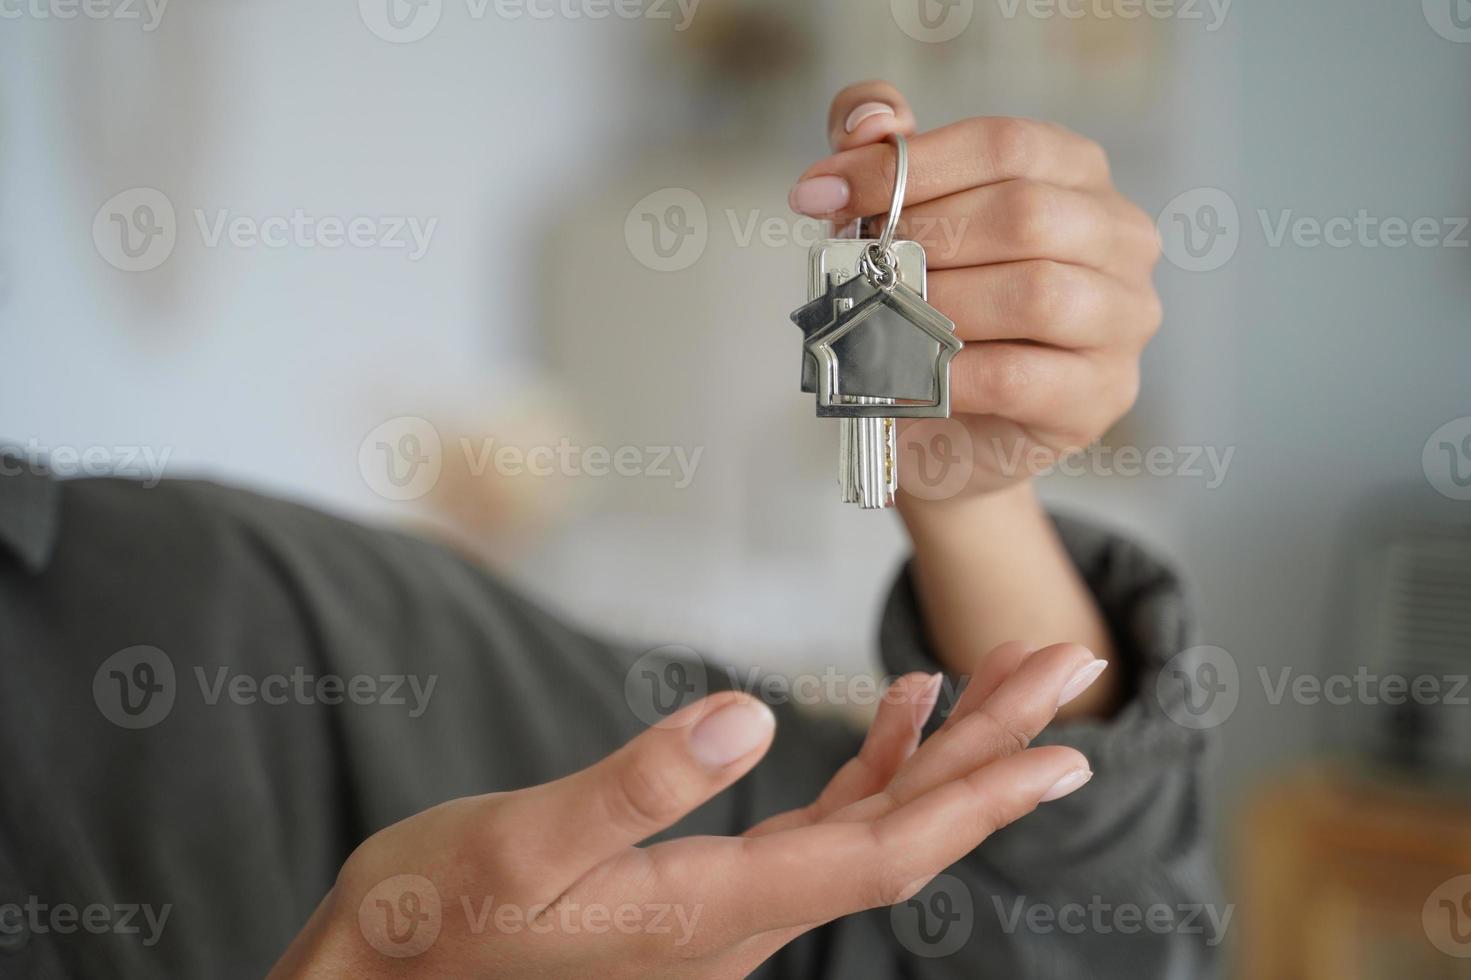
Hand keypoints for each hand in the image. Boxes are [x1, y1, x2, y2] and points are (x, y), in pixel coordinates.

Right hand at [269, 644, 1102, 977]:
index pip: (883, 851)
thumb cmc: (436, 921)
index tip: (1068, 748)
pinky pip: (823, 824)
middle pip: (904, 831)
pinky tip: (899, 715)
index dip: (981, 796)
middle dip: (995, 750)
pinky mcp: (704, 886)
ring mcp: (731, 907)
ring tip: (1006, 679)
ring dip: (947, 751)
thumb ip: (635, 788)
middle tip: (1070, 669)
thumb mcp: (519, 846)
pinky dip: (871, 765)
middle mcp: (745, 919)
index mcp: (712, 909)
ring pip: (873, 824)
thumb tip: (752, 715)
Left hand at [789, 81, 1162, 503]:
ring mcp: (1124, 317)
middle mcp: (1120, 237)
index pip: (1003, 144)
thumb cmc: (932, 314)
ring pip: (1035, 293)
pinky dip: (949, 373)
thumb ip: (884, 158)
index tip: (820, 196)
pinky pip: (1019, 376)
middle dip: (922, 239)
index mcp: (1077, 175)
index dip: (904, 165)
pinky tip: (904, 373)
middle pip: (1025, 214)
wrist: (948, 430)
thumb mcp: (900, 226)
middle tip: (855, 267)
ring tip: (880, 318)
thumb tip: (869, 124)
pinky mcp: (1102, 393)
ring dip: (939, 305)